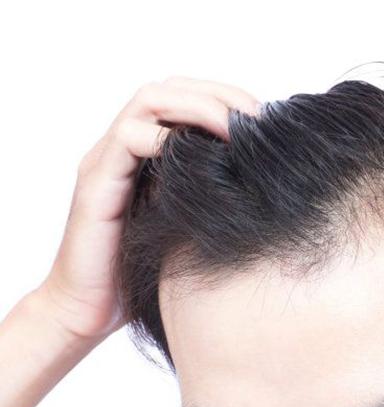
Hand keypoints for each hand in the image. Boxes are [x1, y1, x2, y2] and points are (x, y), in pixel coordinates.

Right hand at [35, 76, 260, 340]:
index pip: (185, 97)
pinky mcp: (96, 181)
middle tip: (256, 118)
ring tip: (234, 130)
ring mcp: (108, 160)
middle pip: (170, 88)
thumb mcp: (187, 222)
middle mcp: (125, 147)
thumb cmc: (141, 270)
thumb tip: (259, 176)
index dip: (226, 98)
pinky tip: (200, 158)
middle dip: (219, 94)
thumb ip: (207, 190)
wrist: (88, 310)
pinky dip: (167, 138)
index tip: (263, 121)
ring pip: (150, 100)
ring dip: (199, 106)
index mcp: (148, 152)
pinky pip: (129, 137)